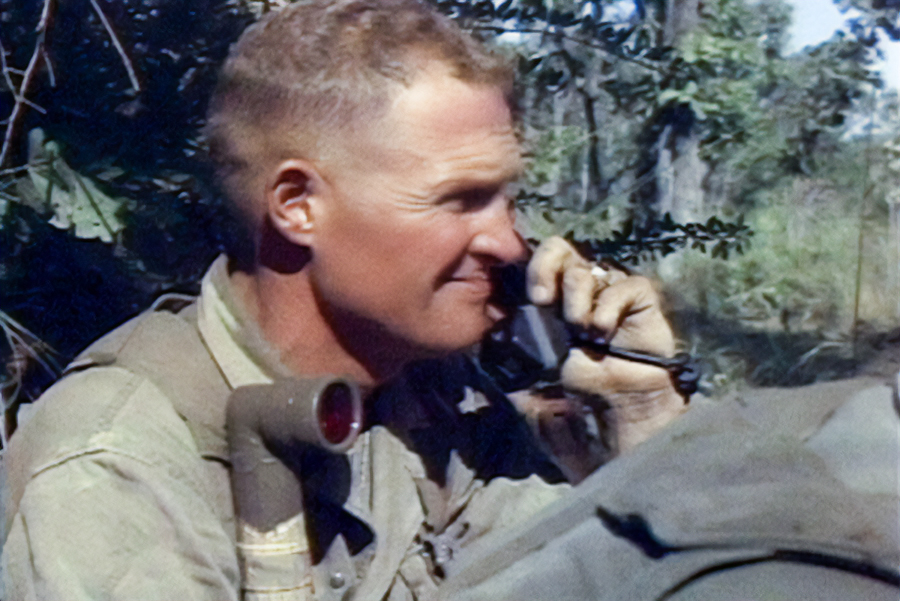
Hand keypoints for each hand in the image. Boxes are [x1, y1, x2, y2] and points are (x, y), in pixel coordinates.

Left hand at [526, 237, 685, 452]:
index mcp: (550, 316)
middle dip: (548, 268)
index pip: (538, 268)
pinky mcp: (643, 310)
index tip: (532, 296)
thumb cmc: (577, 418)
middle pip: (563, 252)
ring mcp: (611, 304)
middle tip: (544, 300)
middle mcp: (579, 302)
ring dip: (578, 297)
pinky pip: (629, 285)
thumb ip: (510, 374)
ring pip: (590, 269)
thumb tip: (486, 351)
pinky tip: (603, 331)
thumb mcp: (529, 397)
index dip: (533, 268)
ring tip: (582, 332)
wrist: (621, 436)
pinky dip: (611, 303)